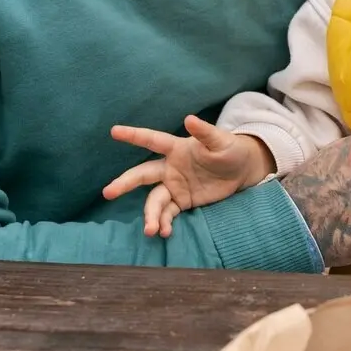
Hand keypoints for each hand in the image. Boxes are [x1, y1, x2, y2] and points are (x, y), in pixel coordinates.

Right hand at [102, 116, 274, 236]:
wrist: (242, 171)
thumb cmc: (230, 149)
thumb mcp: (220, 141)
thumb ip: (204, 132)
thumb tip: (189, 119)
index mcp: (176, 149)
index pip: (152, 140)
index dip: (134, 135)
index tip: (114, 131)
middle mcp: (170, 168)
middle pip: (143, 175)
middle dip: (125, 183)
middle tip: (108, 192)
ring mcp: (174, 186)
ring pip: (155, 200)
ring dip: (151, 214)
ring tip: (151, 230)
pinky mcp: (182, 201)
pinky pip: (168, 213)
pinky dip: (164, 222)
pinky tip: (164, 232)